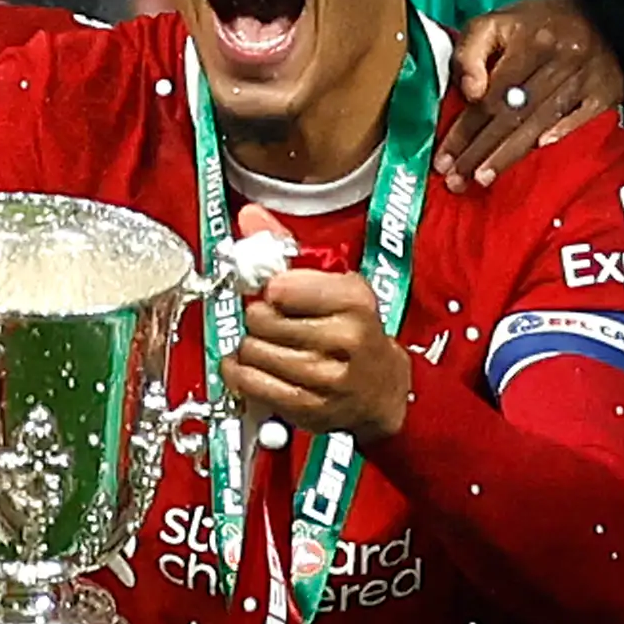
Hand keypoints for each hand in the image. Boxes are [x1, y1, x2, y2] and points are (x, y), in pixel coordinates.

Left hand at [217, 207, 412, 444]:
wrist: (382, 392)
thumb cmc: (356, 333)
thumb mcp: (335, 282)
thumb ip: (287, 247)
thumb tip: (250, 216)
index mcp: (354, 299)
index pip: (280, 285)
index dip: (270, 288)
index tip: (276, 292)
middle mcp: (345, 337)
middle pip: (261, 318)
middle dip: (259, 317)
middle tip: (273, 320)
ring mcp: (327, 377)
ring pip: (253, 350)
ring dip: (252, 346)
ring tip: (269, 345)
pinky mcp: (309, 407)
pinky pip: (251, 383)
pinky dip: (241, 373)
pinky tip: (252, 366)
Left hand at [439, 0, 622, 191]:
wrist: (603, 11)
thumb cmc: (538, 21)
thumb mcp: (495, 21)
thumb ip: (469, 52)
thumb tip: (469, 94)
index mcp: (529, 40)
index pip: (490, 95)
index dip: (465, 130)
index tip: (443, 159)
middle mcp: (560, 58)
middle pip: (514, 114)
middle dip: (481, 151)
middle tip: (457, 181)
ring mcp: (588, 76)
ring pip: (541, 122)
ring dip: (510, 155)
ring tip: (482, 179)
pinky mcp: (609, 90)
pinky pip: (582, 120)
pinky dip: (561, 135)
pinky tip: (539, 152)